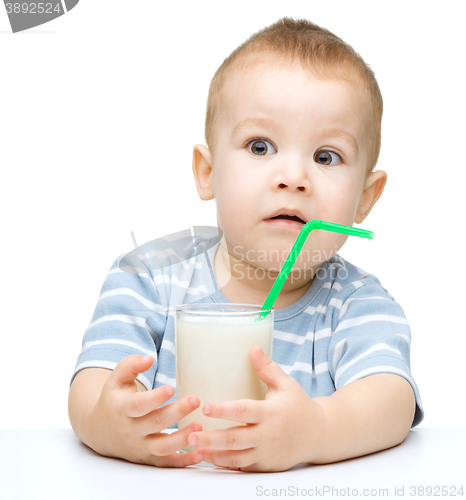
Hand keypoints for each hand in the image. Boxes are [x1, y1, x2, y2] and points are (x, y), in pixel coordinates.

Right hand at [85, 355, 203, 466]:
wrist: (100, 431)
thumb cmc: (113, 400)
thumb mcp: (115, 380)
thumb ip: (130, 365)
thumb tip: (148, 358)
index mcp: (122, 409)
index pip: (138, 405)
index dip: (154, 398)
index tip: (171, 388)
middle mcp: (131, 430)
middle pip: (155, 423)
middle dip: (177, 413)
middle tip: (195, 400)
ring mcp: (140, 446)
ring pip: (162, 447)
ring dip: (182, 439)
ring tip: (199, 426)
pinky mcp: (148, 458)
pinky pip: (166, 463)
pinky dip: (183, 462)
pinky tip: (200, 454)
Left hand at [187, 346, 327, 471]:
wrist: (319, 434)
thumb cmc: (299, 406)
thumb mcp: (286, 384)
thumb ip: (267, 368)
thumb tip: (253, 347)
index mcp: (271, 412)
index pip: (244, 411)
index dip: (225, 410)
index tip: (206, 407)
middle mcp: (268, 435)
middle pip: (235, 438)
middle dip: (211, 438)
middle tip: (191, 434)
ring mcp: (267, 453)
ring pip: (237, 457)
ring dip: (214, 455)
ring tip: (195, 449)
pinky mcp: (267, 465)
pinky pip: (243, 467)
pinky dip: (226, 465)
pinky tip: (211, 459)